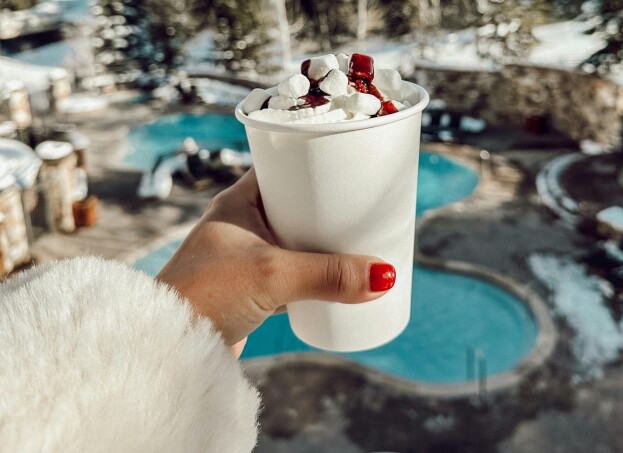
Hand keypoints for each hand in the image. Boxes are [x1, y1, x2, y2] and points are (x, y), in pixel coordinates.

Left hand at [156, 169, 395, 356]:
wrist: (167, 348)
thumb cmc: (204, 295)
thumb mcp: (272, 276)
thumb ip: (327, 275)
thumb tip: (383, 277)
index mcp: (239, 202)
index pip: (284, 168)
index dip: (317, 165)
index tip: (352, 168)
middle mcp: (243, 225)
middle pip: (297, 207)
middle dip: (330, 210)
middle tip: (365, 210)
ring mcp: (247, 257)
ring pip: (297, 241)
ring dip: (324, 245)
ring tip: (361, 242)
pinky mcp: (252, 289)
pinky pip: (292, 273)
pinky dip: (314, 275)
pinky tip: (336, 280)